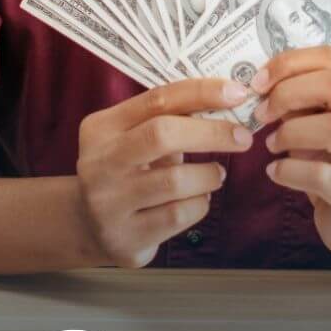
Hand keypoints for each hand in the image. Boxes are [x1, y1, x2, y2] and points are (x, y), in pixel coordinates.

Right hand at [75, 77, 251, 268]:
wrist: (88, 226)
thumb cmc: (126, 171)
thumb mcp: (134, 138)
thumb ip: (169, 119)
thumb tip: (228, 101)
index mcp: (101, 128)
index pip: (157, 99)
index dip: (201, 92)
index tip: (237, 93)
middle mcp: (99, 163)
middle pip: (162, 135)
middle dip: (212, 133)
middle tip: (242, 137)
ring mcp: (108, 203)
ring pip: (175, 180)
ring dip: (208, 175)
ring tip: (216, 174)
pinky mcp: (125, 237)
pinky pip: (178, 215)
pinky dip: (199, 203)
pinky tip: (198, 199)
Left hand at [250, 48, 330, 260]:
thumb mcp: (323, 127)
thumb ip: (304, 104)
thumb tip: (264, 85)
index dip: (290, 64)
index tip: (259, 82)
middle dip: (288, 94)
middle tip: (261, 113)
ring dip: (290, 133)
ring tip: (272, 144)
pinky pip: (322, 175)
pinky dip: (290, 170)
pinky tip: (276, 173)